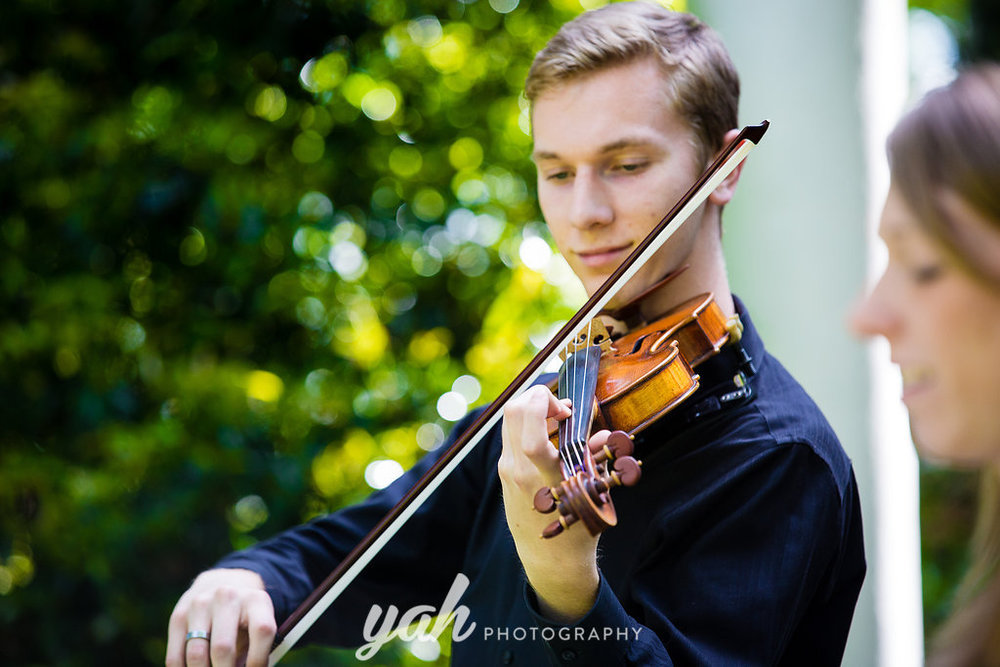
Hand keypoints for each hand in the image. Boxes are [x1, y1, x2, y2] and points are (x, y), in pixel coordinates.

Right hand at [165, 568, 275, 666]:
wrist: (218, 586)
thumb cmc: (244, 618)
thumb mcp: (258, 625)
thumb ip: (257, 650)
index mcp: (256, 600)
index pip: (262, 631)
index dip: (258, 660)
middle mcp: (227, 597)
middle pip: (223, 648)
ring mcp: (200, 605)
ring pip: (196, 655)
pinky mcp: (178, 616)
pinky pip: (175, 658)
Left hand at [499, 385, 601, 622]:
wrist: (549, 562)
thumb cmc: (577, 532)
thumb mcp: (593, 497)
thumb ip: (596, 460)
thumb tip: (604, 434)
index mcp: (544, 479)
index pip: (529, 433)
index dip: (543, 405)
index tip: (566, 408)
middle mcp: (519, 472)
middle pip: (512, 413)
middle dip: (537, 397)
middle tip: (562, 408)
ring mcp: (507, 471)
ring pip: (508, 420)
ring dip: (532, 408)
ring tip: (558, 418)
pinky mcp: (503, 472)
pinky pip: (510, 435)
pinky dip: (527, 423)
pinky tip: (548, 432)